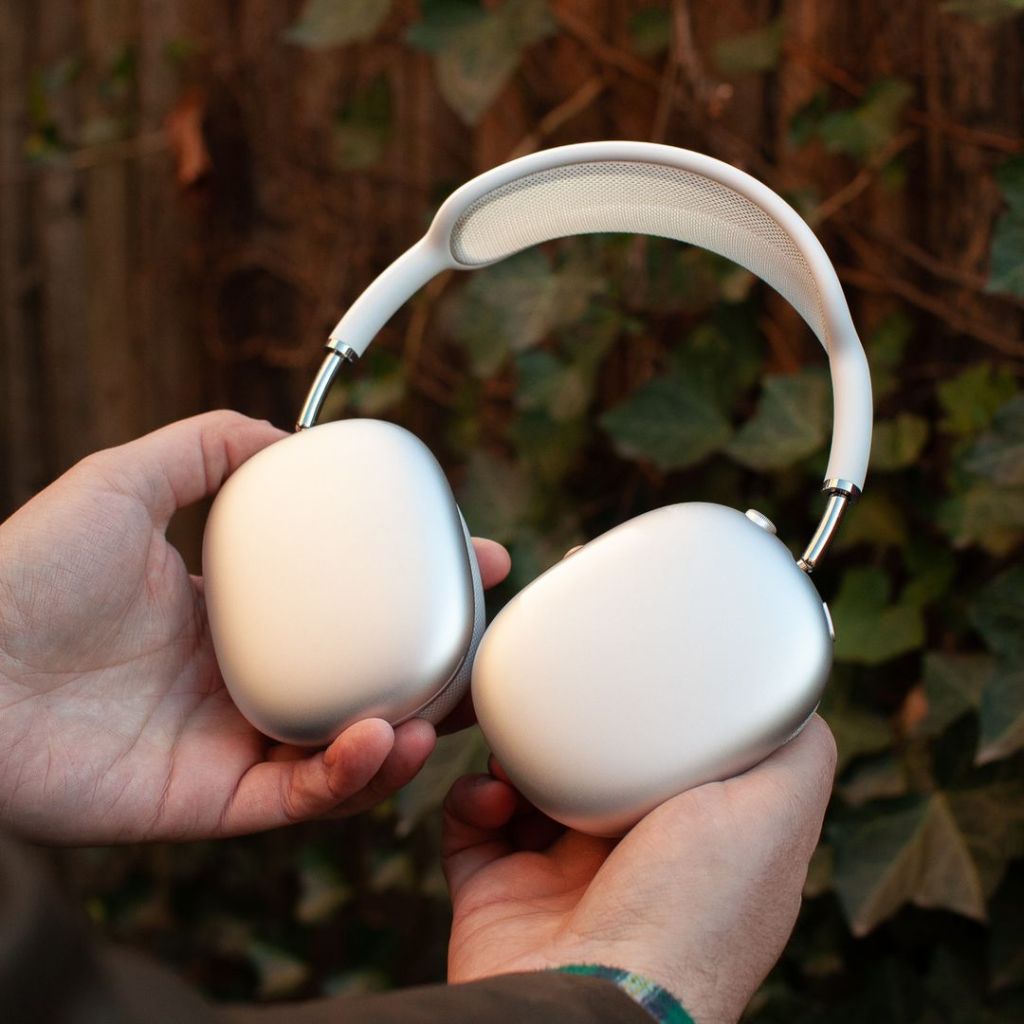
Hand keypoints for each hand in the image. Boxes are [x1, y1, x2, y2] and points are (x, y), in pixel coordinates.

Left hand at [0, 411, 510, 843]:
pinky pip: (301, 797)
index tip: (473, 558)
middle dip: (434, 669)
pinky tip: (380, 741)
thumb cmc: (22, 573)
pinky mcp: (210, 801)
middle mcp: (239, 680)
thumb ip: (205, 447)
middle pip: (361, 680)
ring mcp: (229, 743)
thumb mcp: (124, 481)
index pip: (344, 605)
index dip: (413, 586)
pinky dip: (350, 775)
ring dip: (408, 734)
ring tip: (443, 711)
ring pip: (346, 749)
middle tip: (486, 645)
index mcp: (230, 615)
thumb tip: (286, 436)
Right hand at [444, 716, 835, 1023]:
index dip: (657, 718)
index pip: (674, 761)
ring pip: (530, 786)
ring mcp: (562, 881)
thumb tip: (795, 696)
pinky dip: (473, 798)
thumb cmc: (691, 913)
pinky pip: (473, 825)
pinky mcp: (499, 893)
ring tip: (519, 746)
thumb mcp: (773, 814)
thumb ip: (797, 753)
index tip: (638, 676)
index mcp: (695, 845)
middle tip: (565, 699)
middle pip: (598, 766)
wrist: (591, 1000)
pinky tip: (492, 792)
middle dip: (577, 729)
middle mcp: (633, 863)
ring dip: (518, 753)